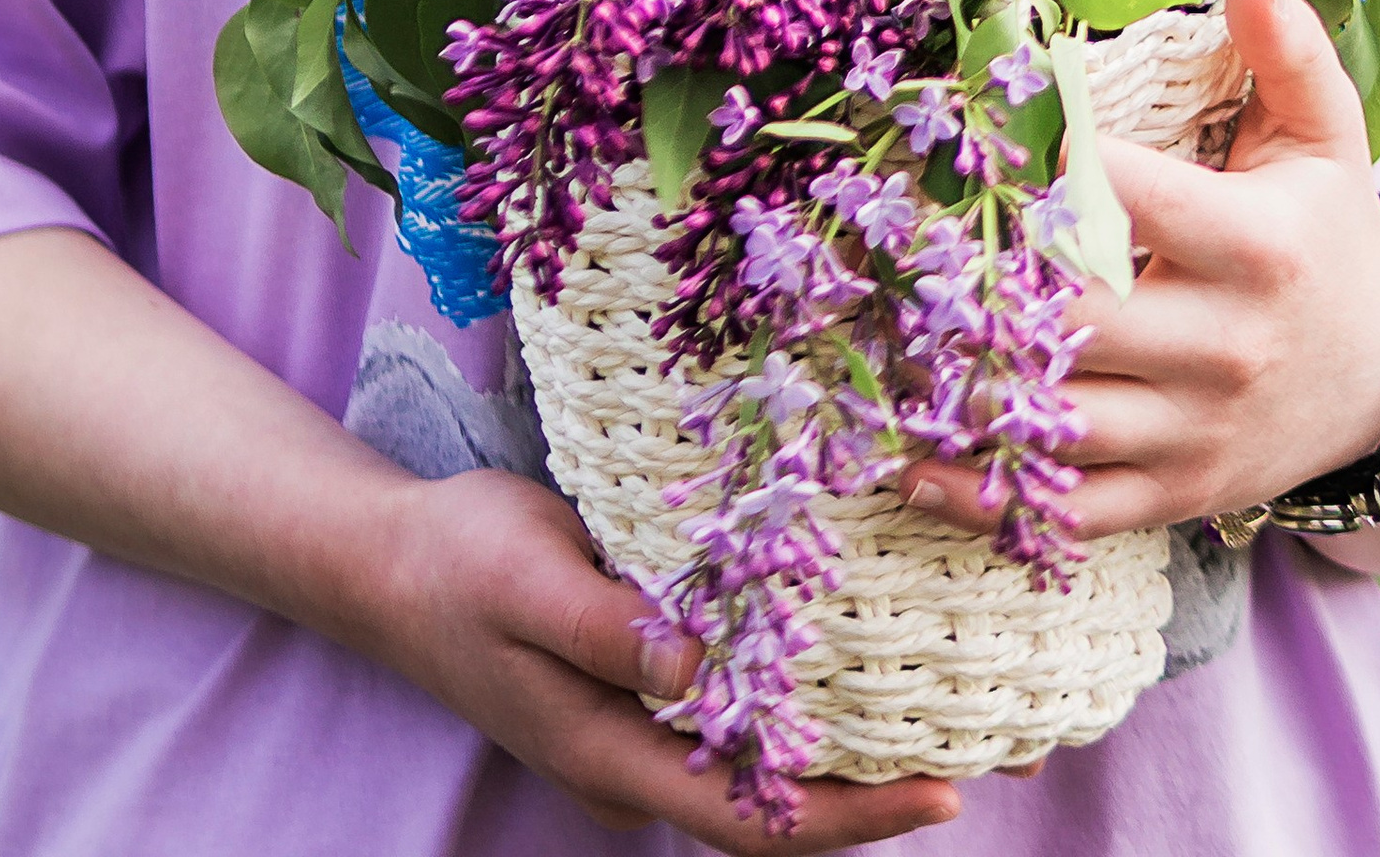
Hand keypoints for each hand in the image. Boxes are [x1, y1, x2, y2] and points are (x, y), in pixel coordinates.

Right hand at [365, 469, 960, 845]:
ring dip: (850, 750)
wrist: (391, 564)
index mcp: (611, 756)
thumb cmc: (460, 562)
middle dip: (878, 792)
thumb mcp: (528, 578)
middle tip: (988, 753)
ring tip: (953, 712)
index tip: (942, 794)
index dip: (850, 817)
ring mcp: (638, 733)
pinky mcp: (642, 688)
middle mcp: (636, 764)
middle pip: (775, 807)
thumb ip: (606, 627)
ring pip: (763, 766)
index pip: (753, 818)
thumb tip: (693, 668)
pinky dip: (804, 705)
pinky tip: (860, 659)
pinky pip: (739, 719)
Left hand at [903, 0, 1379, 542]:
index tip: (995, 140)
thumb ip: (1287, 51)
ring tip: (878, 346)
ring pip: (1059, 423)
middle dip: (983, 286)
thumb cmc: (1326, 232)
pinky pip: (1068, 508)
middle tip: (896, 248)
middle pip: (1077, 319)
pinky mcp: (1175, 493)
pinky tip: (911, 462)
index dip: (1058, 168)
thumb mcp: (1324, 135)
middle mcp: (1225, 346)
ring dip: (960, 391)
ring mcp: (1196, 431)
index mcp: (1256, 248)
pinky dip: (986, 495)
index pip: (1137, 202)